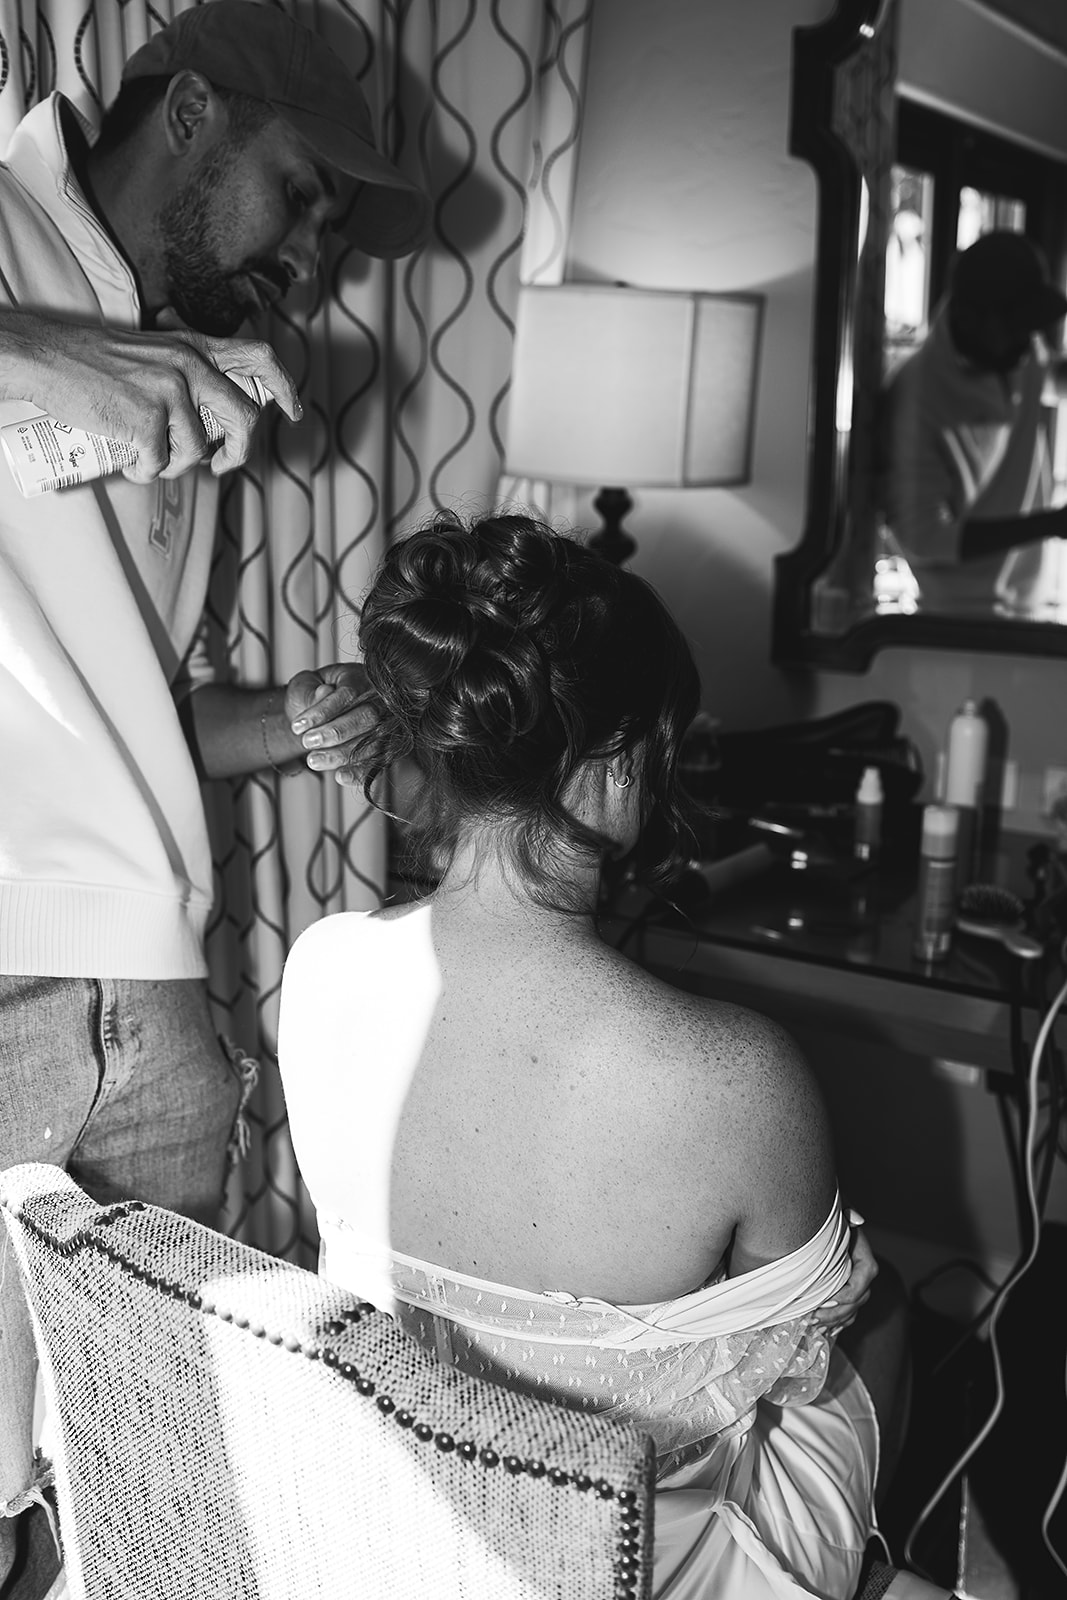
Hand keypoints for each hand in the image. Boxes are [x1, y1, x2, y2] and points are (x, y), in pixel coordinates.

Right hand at [12, 311, 299, 481]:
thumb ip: (185, 369)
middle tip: (220, 465)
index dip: (285, 387)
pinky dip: (144, 472)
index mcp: (194, 347)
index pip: (258, 358)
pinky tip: (127, 460)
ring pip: (197, 452)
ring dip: (174, 466)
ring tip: (147, 456)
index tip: (294, 412)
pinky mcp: (146, 419)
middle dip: (238, 453)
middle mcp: (189, 365)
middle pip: (244, 419)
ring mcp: (169, 392)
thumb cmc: (93, 361)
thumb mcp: (151, 352)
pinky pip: (160, 464)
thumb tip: (213, 410)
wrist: (45, 357)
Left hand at [285, 663, 374, 783]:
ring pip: (373, 742)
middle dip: (335, 733)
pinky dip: (359, 772)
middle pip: (367, 717)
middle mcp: (380, 700)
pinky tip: (340, 777)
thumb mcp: (304, 685)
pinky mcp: (383, 748)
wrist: (316, 709)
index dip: (323, 712)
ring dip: (342, 755)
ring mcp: (386, 725)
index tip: (298, 726)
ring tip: (313, 760)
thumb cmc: (312, 693)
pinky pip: (377, 762)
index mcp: (360, 678)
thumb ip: (311, 691)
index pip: (348, 694)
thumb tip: (325, 693)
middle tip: (307, 742)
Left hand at [814, 1211, 877, 1333]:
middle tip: (814, 1318)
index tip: (829, 1298)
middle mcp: (861, 1269)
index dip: (851, 1290)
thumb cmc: (823, 1210)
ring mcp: (853, 1281)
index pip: (867, 1273)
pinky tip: (823, 1331)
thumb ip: (846, 1210)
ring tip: (814, 1326)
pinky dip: (837, 1323)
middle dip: (838, 1311)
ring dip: (836, 1320)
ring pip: (853, 1308)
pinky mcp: (843, 1290)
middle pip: (859, 1296)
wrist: (813, 1214)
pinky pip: (847, 1311)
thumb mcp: (835, 1207)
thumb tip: (856, 1218)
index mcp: (862, 1250)